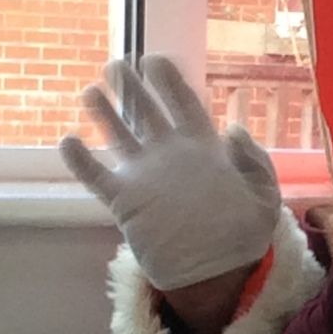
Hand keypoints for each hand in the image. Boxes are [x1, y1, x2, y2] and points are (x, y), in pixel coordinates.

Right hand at [59, 56, 280, 291]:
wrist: (217, 273)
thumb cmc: (245, 234)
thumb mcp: (264, 195)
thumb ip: (253, 160)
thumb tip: (232, 129)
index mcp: (203, 149)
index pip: (184, 104)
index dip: (170, 81)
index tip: (156, 60)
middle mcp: (171, 156)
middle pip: (147, 112)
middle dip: (132, 88)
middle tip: (117, 64)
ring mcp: (146, 177)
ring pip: (120, 137)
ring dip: (105, 114)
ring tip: (91, 91)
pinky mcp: (126, 202)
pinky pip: (97, 177)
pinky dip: (80, 161)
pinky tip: (68, 141)